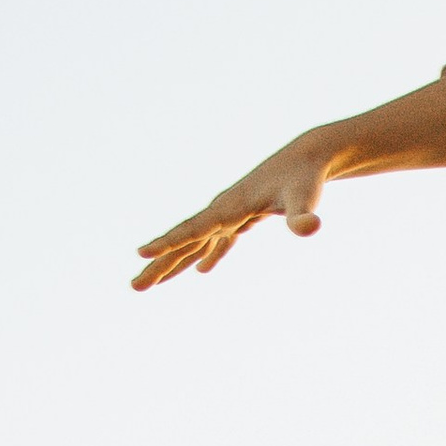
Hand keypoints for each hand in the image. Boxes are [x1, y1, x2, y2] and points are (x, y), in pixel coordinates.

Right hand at [133, 140, 330, 290]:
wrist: (308, 157)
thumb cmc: (306, 178)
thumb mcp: (304, 198)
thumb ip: (302, 216)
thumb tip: (311, 227)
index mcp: (229, 207)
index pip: (194, 229)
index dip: (168, 243)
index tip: (141, 254)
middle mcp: (223, 210)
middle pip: (184, 241)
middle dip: (159, 264)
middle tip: (135, 287)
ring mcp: (231, 214)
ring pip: (195, 242)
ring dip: (174, 263)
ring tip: (150, 284)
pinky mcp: (243, 217)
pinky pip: (218, 240)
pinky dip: (209, 255)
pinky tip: (200, 270)